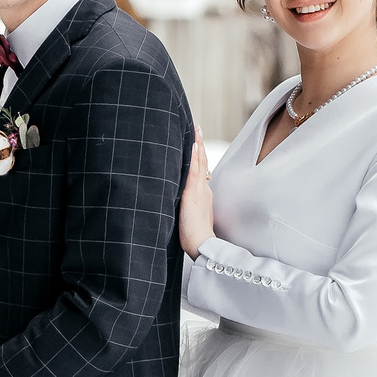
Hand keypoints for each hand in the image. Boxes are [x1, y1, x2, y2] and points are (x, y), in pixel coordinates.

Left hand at [178, 132, 214, 257]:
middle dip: (199, 144)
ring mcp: (199, 192)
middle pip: (201, 162)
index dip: (198, 155)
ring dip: (197, 145)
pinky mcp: (193, 197)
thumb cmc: (194, 238)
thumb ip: (184, 207)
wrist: (202, 247)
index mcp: (201, 195)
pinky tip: (192, 146)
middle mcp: (202, 190)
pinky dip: (194, 159)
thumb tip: (174, 201)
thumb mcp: (188, 217)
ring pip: (199, 164)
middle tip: (197, 128)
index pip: (199, 170)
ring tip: (196, 130)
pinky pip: (194, 173)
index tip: (195, 141)